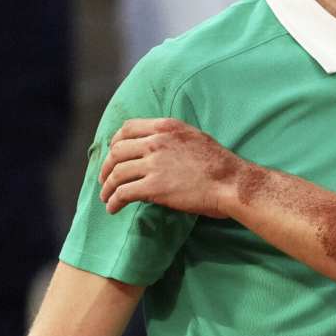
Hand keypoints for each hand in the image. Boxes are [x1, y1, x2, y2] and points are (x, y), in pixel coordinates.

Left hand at [98, 118, 243, 217]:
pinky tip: (113, 209)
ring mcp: (154, 164)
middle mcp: (157, 142)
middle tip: (104, 180)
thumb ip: (171, 138)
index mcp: (166, 127)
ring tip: (107, 198)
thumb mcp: (194, 137)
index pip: (128, 128)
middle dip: (106, 167)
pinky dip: (114, 202)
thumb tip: (155, 146)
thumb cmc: (218, 163)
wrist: (230, 183)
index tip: (112, 155)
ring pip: (116, 173)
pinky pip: (123, 193)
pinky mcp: (154, 187)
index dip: (115, 142)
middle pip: (117, 151)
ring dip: (107, 187)